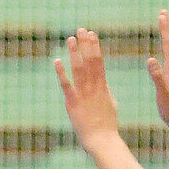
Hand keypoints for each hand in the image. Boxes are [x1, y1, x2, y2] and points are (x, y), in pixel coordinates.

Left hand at [54, 29, 120, 143]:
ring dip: (74, 53)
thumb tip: (104, 81)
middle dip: (85, 44)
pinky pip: (66, 85)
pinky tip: (57, 61)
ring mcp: (83, 94)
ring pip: (78, 69)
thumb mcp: (111, 103)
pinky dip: (61, 72)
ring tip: (70, 39)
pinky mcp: (73, 103)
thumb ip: (106, 90)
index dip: (94, 47)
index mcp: (103, 86)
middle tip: (81, 29)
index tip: (92, 34)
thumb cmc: (107, 124)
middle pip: (90, 61)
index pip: (99, 61)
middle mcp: (93, 87)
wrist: (102, 140)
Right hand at [147, 10, 168, 130]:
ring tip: (164, 25)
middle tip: (163, 12)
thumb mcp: (162, 94)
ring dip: (168, 35)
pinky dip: (167, 47)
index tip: (162, 14)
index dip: (166, 29)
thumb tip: (150, 59)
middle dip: (167, 27)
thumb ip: (157, 77)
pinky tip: (165, 49)